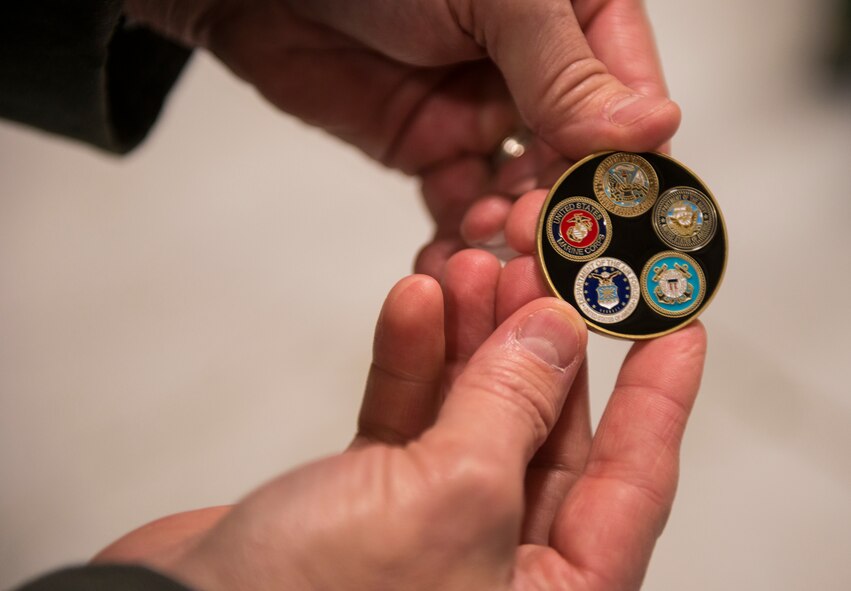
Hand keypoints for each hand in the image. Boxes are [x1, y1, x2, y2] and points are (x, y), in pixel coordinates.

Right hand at [95, 245, 706, 589]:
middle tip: (548, 267)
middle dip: (543, 346)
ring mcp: (430, 535)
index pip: (632, 486)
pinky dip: (411, 363)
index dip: (660, 400)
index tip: (678, 324)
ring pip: (472, 418)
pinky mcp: (367, 506)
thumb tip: (553, 336)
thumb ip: (510, 410)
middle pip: (547, 438)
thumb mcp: (450, 499)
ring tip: (471, 265)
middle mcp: (498, 571)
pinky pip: (408, 422)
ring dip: (471, 341)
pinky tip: (412, 304)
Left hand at [125, 0, 680, 274]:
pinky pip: (458, 207)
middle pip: (577, 155)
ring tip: (490, 239)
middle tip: (539, 229)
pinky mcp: (432, 151)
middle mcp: (537, 70)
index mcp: (575, 13)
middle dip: (562, 200)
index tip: (623, 204)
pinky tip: (453, 260)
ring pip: (521, 189)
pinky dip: (457, 239)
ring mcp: (483, 112)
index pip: (627, 94)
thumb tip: (649, 128)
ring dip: (512, 224)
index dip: (628, 155)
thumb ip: (563, 69)